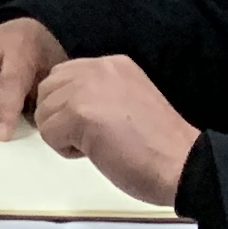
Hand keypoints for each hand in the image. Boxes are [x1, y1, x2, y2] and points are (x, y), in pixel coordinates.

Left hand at [32, 53, 199, 203]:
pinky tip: (94, 153)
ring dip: (62, 134)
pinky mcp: (78, 113)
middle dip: (60, 117)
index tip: (97, 124)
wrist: (183, 164)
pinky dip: (65, 150)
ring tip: (96, 145)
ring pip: (44, 112)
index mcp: (113, 64)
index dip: (70, 105)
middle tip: (92, 137)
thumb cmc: (160, 145)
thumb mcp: (128, 100)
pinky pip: (48, 134)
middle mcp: (97, 68)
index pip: (64, 75)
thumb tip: (66, 104)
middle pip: (48, 90)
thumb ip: (99, 92)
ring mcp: (86, 88)